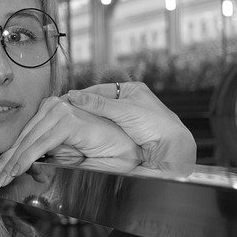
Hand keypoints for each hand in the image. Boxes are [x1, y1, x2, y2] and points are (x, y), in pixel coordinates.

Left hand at [0, 96, 140, 188]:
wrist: (128, 147)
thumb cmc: (101, 150)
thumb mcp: (67, 154)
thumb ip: (48, 156)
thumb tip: (26, 167)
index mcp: (51, 110)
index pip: (24, 135)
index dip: (8, 156)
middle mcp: (53, 105)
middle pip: (22, 137)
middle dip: (5, 161)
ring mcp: (61, 110)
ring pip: (28, 141)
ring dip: (11, 164)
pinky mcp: (68, 120)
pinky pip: (41, 144)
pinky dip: (26, 159)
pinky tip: (15, 172)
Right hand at [66, 82, 196, 163]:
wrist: (172, 146)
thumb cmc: (155, 124)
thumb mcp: (124, 111)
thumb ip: (99, 104)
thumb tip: (73, 96)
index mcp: (132, 89)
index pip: (100, 90)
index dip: (82, 96)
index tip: (65, 101)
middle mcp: (130, 101)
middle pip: (100, 103)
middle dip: (84, 108)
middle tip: (64, 113)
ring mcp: (130, 117)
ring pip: (103, 116)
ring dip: (89, 120)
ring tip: (71, 122)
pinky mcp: (129, 131)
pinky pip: (108, 127)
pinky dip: (97, 129)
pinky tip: (87, 132)